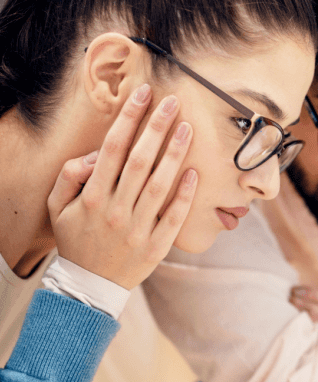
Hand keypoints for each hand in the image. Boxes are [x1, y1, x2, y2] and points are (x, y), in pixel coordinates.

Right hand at [47, 84, 196, 289]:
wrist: (89, 286)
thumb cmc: (76, 239)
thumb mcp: (57, 207)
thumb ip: (70, 175)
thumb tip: (95, 154)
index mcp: (91, 196)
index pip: (113, 148)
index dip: (128, 118)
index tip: (142, 95)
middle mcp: (115, 210)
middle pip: (140, 160)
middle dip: (156, 127)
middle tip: (173, 102)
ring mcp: (137, 229)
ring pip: (159, 185)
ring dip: (175, 155)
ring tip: (188, 129)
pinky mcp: (156, 247)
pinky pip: (173, 217)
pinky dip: (184, 195)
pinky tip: (195, 173)